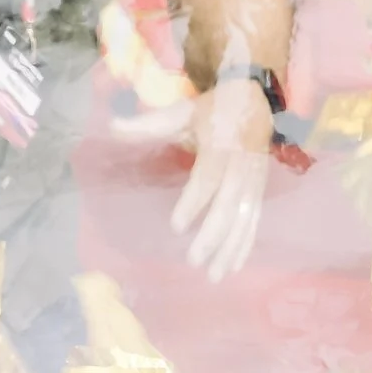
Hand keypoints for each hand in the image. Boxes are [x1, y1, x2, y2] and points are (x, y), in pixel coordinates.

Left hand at [117, 79, 272, 280]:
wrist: (254, 97)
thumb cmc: (211, 109)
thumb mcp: (181, 112)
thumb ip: (148, 124)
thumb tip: (111, 125)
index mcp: (220, 145)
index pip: (207, 178)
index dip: (194, 202)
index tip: (176, 226)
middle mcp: (240, 164)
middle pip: (229, 205)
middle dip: (213, 236)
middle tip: (193, 261)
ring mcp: (254, 179)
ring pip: (244, 218)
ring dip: (231, 248)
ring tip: (214, 275)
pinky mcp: (260, 188)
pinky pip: (255, 219)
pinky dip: (246, 244)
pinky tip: (234, 265)